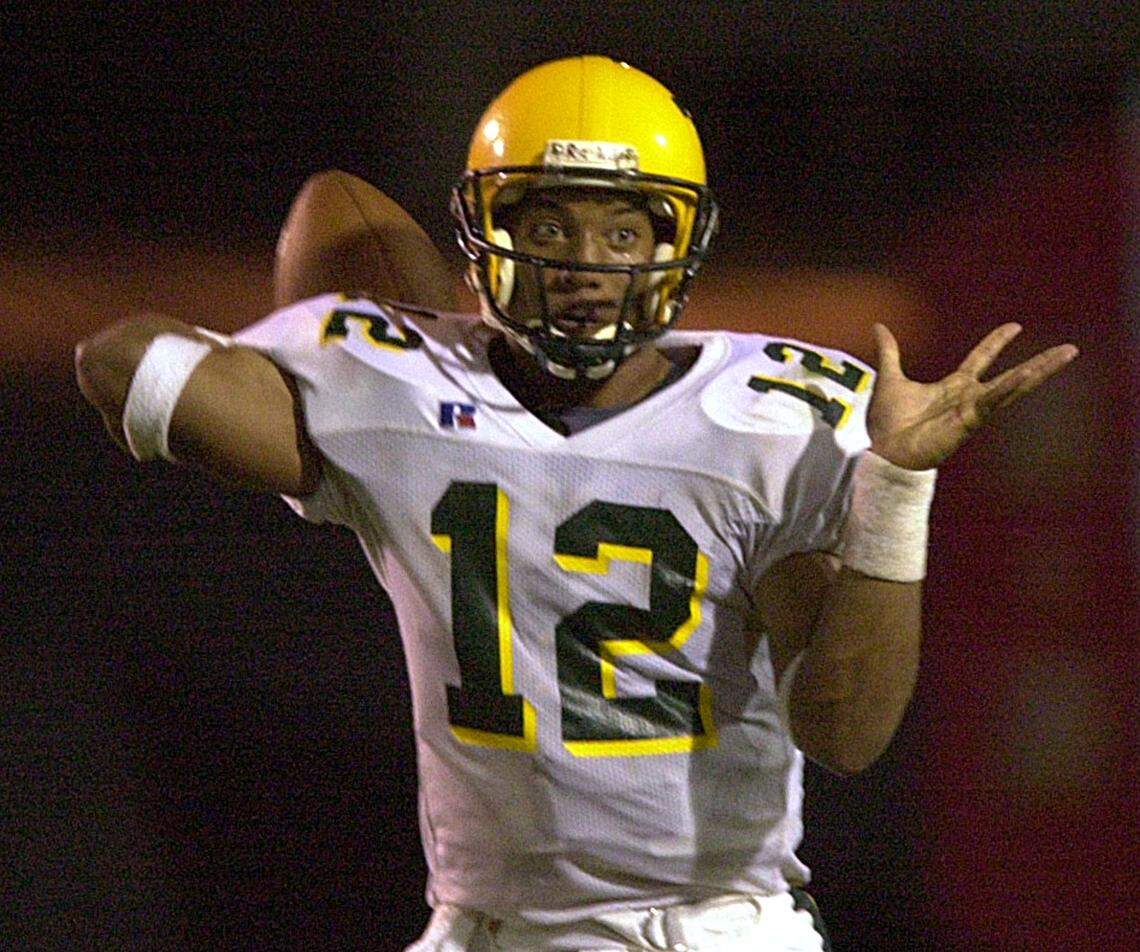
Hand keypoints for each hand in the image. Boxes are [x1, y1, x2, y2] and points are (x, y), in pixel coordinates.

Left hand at [867, 322, 1077, 469]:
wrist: (884, 452)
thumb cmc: (888, 426)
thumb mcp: (890, 378)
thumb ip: (889, 352)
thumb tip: (879, 327)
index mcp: (953, 387)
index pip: (981, 359)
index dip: (996, 342)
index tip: (1014, 326)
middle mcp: (968, 398)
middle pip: (1011, 375)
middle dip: (1040, 362)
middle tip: (1068, 349)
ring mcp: (972, 410)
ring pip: (1013, 386)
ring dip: (1039, 370)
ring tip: (1065, 355)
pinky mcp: (969, 421)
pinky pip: (993, 401)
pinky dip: (1009, 388)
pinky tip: (1028, 375)